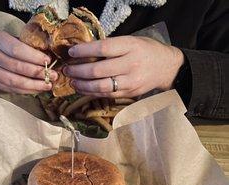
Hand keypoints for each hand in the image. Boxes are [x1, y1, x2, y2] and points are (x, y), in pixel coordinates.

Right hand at [0, 31, 57, 93]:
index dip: (33, 57)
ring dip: (34, 85)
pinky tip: (38, 89)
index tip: (48, 61)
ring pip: (14, 82)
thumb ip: (24, 46)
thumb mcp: (7, 38)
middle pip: (17, 67)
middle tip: (53, 76)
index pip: (16, 50)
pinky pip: (12, 89)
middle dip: (37, 73)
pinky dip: (27, 91)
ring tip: (48, 85)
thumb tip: (47, 57)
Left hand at [65, 36, 183, 97]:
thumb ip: (112, 46)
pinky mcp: (128, 94)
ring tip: (72, 81)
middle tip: (67, 70)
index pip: (103, 48)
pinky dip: (92, 92)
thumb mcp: (132, 41)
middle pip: (98, 70)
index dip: (84, 51)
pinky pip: (106, 94)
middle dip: (78, 71)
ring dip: (83, 85)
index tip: (71, 52)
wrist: (166, 68)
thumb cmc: (146, 51)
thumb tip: (85, 51)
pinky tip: (83, 89)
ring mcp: (130, 82)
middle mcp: (130, 65)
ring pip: (101, 86)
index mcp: (130, 46)